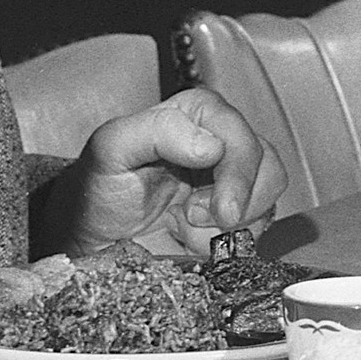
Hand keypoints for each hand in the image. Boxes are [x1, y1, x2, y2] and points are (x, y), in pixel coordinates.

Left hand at [36, 89, 288, 254]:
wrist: (91, 243)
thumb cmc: (96, 192)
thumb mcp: (111, 150)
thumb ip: (157, 131)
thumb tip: (212, 145)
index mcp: (193, 116)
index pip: (238, 130)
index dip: (238, 169)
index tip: (221, 207)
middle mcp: (218, 144)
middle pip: (265, 163)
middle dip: (239, 199)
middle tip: (194, 217)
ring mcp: (228, 183)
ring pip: (269, 196)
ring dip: (233, 223)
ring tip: (187, 225)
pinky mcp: (233, 218)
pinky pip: (258, 229)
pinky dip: (230, 243)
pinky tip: (193, 241)